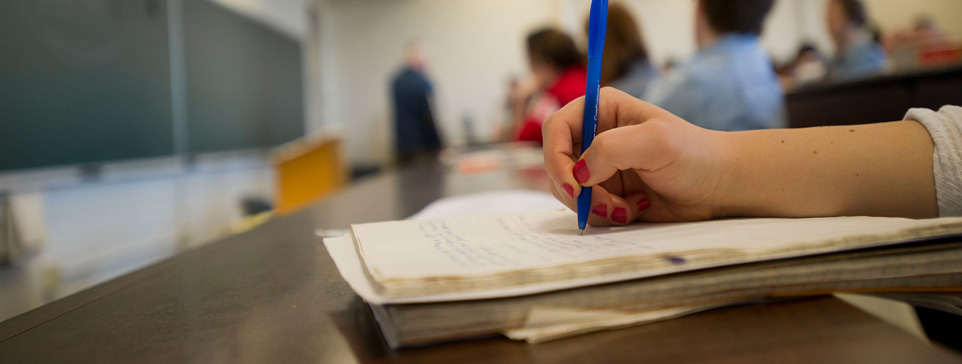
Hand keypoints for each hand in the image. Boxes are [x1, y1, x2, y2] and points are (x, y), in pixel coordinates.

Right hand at [542, 87, 731, 224]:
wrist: (719, 187)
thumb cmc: (695, 155)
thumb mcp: (655, 142)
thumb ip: (611, 149)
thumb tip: (578, 173)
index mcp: (601, 110)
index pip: (556, 128)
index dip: (555, 157)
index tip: (573, 184)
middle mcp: (594, 136)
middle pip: (556, 164)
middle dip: (577, 190)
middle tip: (606, 204)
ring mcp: (599, 167)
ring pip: (568, 191)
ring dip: (593, 205)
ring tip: (627, 206)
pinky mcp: (606, 193)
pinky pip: (585, 208)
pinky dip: (605, 215)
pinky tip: (634, 208)